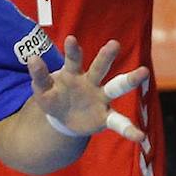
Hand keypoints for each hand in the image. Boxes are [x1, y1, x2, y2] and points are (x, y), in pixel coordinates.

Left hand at [28, 36, 149, 140]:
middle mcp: (90, 82)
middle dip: (105, 56)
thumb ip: (39, 76)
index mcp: (73, 74)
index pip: (73, 60)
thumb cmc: (53, 98)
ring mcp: (100, 98)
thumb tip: (32, 58)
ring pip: (116, 86)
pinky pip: (119, 122)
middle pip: (99, 67)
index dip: (72, 50)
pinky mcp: (105, 117)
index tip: (70, 39)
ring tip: (143, 71)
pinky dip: (129, 130)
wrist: (63, 119)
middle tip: (113, 44)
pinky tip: (140, 137)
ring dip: (130, 79)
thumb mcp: (42, 90)